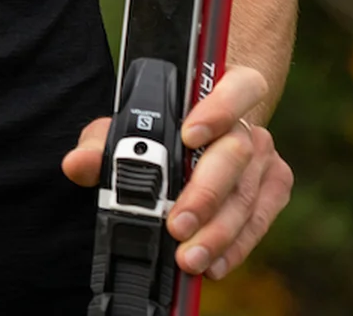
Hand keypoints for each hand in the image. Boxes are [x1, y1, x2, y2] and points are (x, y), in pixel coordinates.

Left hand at [62, 64, 292, 280]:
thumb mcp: (124, 125)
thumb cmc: (161, 125)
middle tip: (177, 225)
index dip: (217, 109)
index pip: (235, 88)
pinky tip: (213, 263)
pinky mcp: (274, 187)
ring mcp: (266, 157)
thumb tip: (78, 164)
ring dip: (218, 232)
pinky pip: (259, 220)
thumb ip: (100, 142)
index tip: (187, 136)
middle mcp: (249, 123)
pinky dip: (235, 245)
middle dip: (205, 194)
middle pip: (237, 155)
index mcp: (222, 89)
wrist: (200, 131)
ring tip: (189, 257)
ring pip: (248, 196)